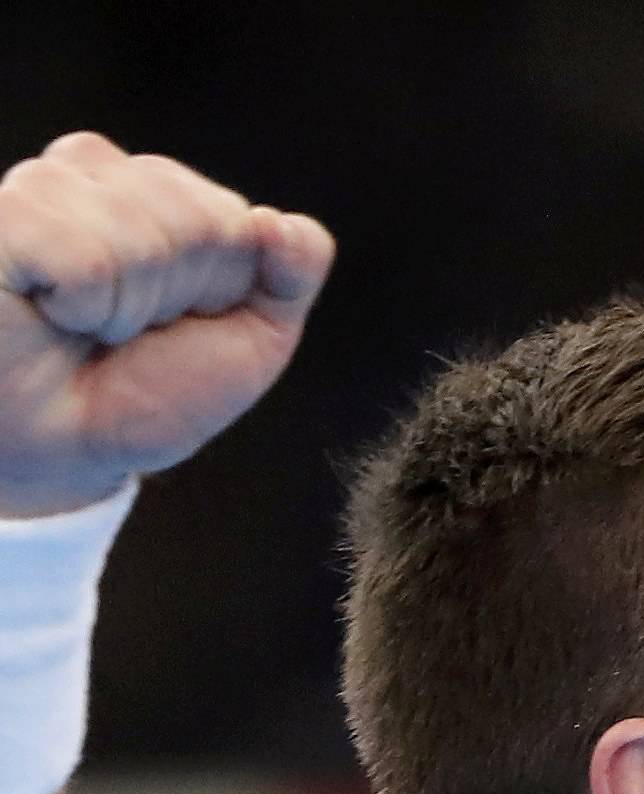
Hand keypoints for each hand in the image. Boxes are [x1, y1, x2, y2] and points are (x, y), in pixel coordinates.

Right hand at [0, 132, 333, 516]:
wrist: (64, 449)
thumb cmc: (144, 394)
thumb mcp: (247, 341)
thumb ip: (289, 277)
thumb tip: (295, 227)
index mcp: (160, 194)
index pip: (234, 220)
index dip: (220, 290)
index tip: (176, 324)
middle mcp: (98, 175)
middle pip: (197, 220)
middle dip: (178, 297)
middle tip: (129, 332)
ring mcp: (43, 187)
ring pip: (141, 235)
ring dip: (129, 309)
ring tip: (87, 326)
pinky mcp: (2, 219)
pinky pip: (83, 256)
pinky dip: (84, 306)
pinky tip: (51, 311)